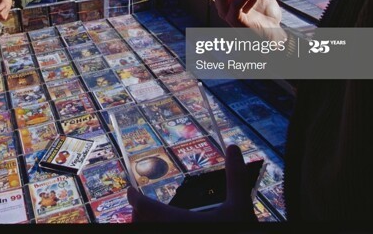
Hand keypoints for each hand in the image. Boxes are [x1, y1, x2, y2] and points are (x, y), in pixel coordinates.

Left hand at [128, 144, 256, 222]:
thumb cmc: (241, 232)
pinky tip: (164, 227)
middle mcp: (172, 232)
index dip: (134, 197)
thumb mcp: (240, 207)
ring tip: (150, 218)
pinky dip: (155, 231)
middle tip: (142, 206)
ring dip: (146, 224)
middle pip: (140, 222)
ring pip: (147, 232)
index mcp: (181, 222)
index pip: (144, 207)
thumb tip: (233, 147)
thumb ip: (235, 178)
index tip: (131, 191)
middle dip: (139, 212)